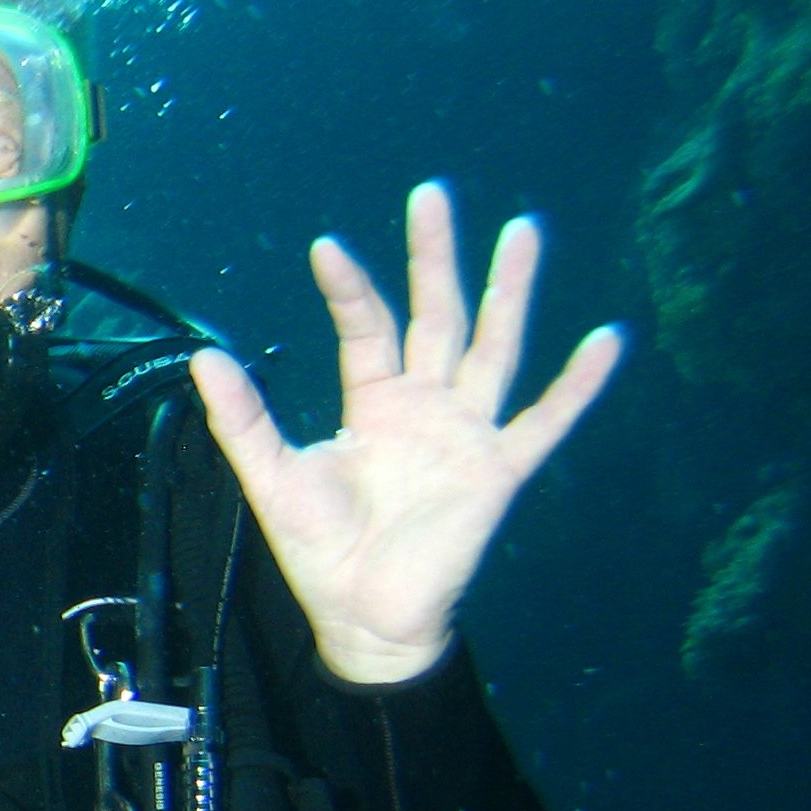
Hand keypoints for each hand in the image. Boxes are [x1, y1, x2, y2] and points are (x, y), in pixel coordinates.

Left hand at [192, 183, 622, 685]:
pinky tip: (606, 341)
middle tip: (431, 194)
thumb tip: (204, 357)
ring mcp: (467, 432)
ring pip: (494, 346)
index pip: (367, 327)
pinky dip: (578, 384)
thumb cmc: (320, 550)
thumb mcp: (273, 477)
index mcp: (373, 402)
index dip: (350, 290)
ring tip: (524, 230)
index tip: (325, 248)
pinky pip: (545, 421)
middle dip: (436, 257)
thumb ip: (245, 418)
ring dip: (510, 291)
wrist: (362, 616)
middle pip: (436, 315)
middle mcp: (426, 405)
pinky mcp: (500, 470)